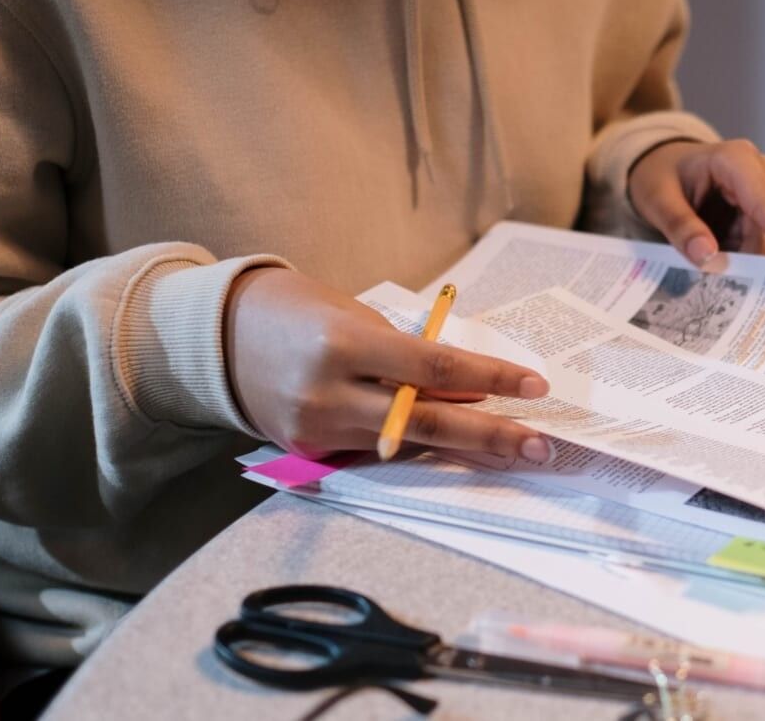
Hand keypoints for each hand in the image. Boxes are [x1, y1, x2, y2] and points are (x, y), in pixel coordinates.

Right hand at [223, 267, 551, 461]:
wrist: (223, 336)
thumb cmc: (302, 311)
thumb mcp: (359, 318)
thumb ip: (409, 356)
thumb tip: (469, 391)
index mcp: (344, 345)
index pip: (433, 369)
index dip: (488, 380)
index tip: (533, 386)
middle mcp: (328, 393)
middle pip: (427, 422)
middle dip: (491, 436)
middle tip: (541, 445)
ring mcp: (315, 429)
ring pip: (406, 446)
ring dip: (464, 450)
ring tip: (513, 451)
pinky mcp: (307, 452)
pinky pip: (375, 452)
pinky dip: (415, 449)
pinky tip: (455, 451)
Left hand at [627, 139, 764, 267]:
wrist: (666, 167)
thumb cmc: (661, 176)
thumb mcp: (658, 200)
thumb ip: (681, 228)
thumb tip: (709, 258)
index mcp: (735, 159)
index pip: (763, 202)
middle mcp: (763, 170)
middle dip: (741, 254)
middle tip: (709, 274)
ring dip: (738, 252)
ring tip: (704, 247)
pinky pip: (762, 240)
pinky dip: (739, 250)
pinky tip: (718, 245)